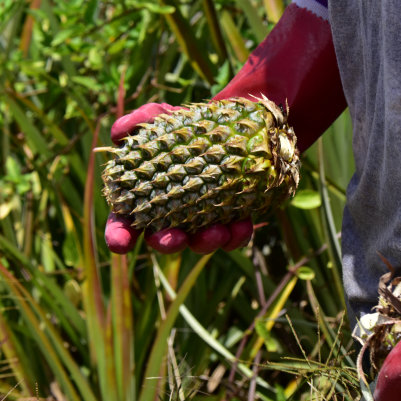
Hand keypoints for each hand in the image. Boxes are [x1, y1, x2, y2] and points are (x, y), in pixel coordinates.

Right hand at [104, 103, 252, 253]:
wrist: (232, 125)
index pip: (126, 224)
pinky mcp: (233, 220)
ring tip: (215, 232)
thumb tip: (117, 132)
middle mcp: (173, 217)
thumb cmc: (186, 126)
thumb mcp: (164, 117)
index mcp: (146, 198)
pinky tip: (241, 225)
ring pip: (201, 243)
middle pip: (165, 240)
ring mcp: (203, 222)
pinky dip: (237, 235)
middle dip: (168, 243)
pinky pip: (234, 236)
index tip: (119, 243)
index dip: (119, 236)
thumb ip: (141, 120)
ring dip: (206, 243)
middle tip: (174, 239)